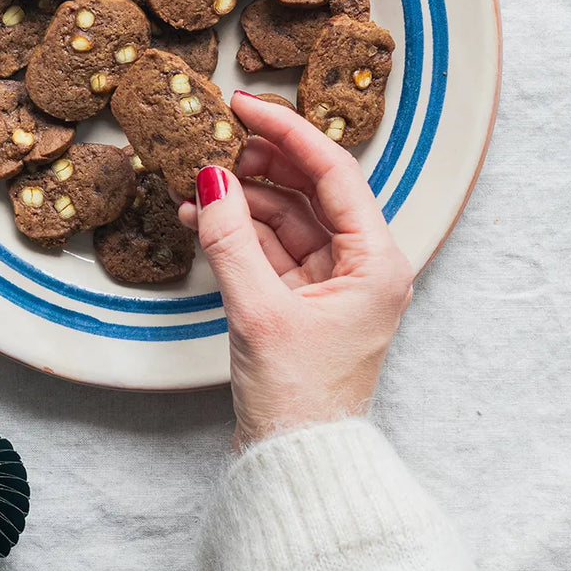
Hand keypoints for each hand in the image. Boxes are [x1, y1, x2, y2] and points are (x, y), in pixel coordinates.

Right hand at [180, 93, 413, 450]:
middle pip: (313, 189)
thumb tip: (209, 179)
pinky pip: (273, 248)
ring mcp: (334, 283)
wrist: (297, 464)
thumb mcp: (258, 310)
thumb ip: (230, 238)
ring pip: (288, 217)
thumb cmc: (298, 397)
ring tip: (194, 185)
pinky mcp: (306, 301)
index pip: (334, 172)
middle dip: (262, 164)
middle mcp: (364, 265)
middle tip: (216, 138)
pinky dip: (240, 231)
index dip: (287, 132)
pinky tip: (202, 217)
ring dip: (243, 199)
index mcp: (377, 261)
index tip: (245, 105)